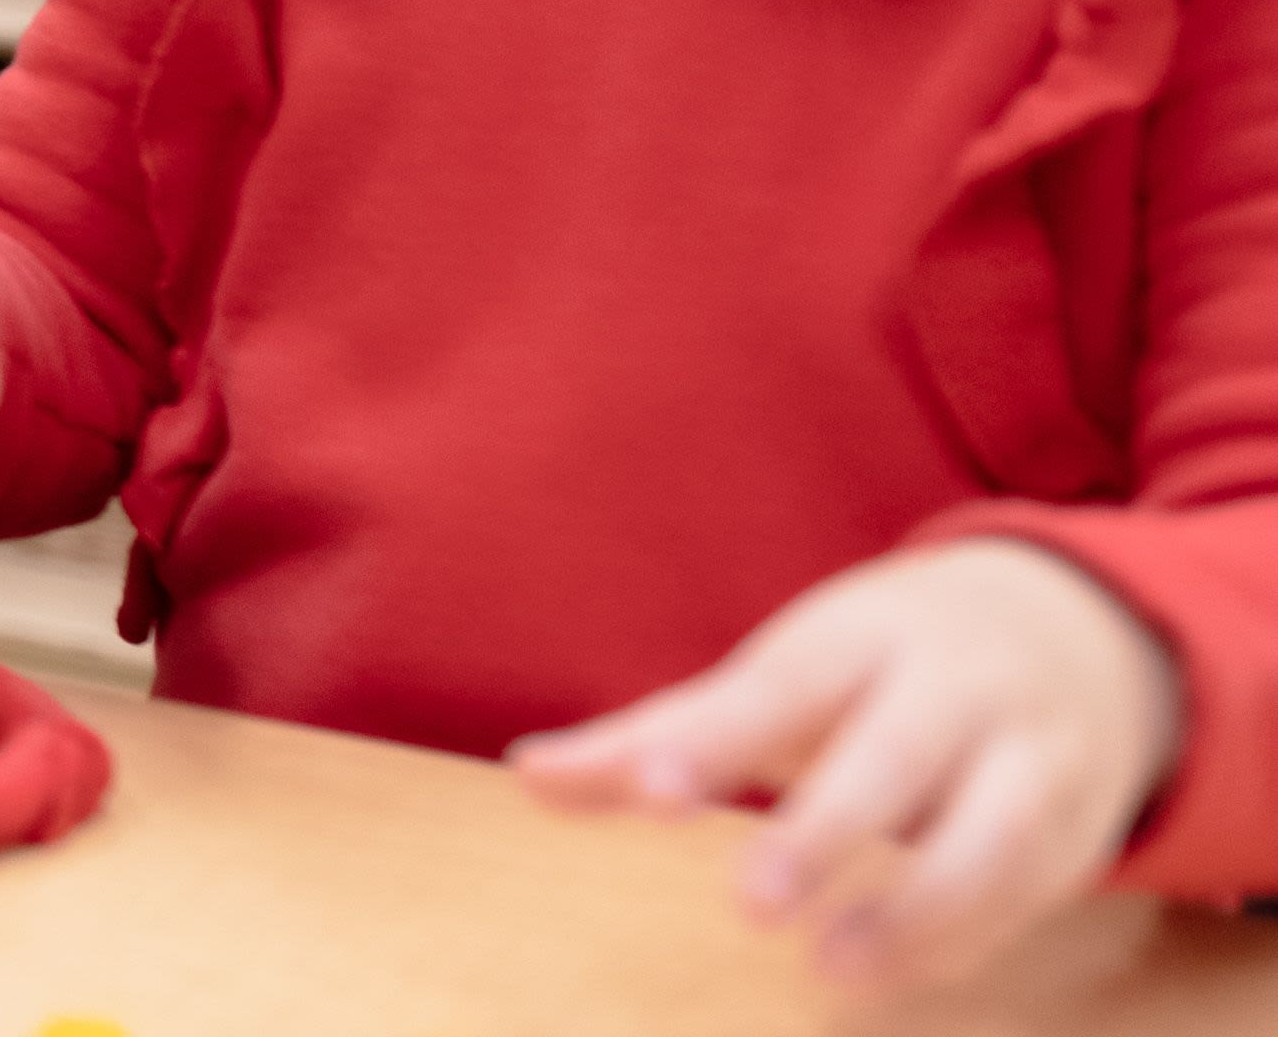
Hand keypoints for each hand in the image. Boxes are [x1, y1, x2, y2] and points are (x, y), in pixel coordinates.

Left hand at [511, 539, 1184, 991]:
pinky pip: (1030, 888)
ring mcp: (1028, 754)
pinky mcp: (1077, 826)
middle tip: (749, 905)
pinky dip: (964, 937)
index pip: (778, 684)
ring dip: (918, 908)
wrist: (1076, 632)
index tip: (653, 793)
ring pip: (992, 831)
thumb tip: (529, 777)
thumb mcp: (781, 674)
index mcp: (857, 635)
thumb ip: (661, 735)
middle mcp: (952, 685)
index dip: (714, 739)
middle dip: (825, 831)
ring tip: (831, 966)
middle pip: (893, 754)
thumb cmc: (880, 661)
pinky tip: (890, 973)